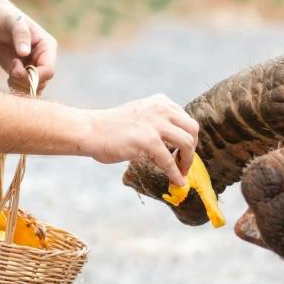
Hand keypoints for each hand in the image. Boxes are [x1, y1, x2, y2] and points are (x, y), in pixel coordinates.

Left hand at [0, 1, 58, 90]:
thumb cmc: (5, 18)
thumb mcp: (13, 22)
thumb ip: (21, 36)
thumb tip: (24, 52)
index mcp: (47, 46)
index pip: (48, 70)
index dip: (34, 76)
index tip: (16, 69)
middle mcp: (43, 59)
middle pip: (41, 82)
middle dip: (25, 81)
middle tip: (11, 70)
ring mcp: (34, 67)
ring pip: (34, 89)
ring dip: (21, 86)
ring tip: (10, 73)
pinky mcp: (23, 73)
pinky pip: (26, 89)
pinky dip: (17, 88)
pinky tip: (9, 78)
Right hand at [80, 94, 198, 184]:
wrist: (91, 130)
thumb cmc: (111, 127)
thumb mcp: (140, 116)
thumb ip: (157, 123)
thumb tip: (173, 144)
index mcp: (160, 102)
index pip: (186, 119)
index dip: (188, 138)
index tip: (183, 152)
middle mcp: (161, 109)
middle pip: (192, 129)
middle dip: (192, 148)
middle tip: (185, 163)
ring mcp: (156, 125)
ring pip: (186, 144)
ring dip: (187, 161)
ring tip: (181, 172)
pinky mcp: (149, 141)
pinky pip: (170, 161)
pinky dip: (176, 174)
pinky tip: (177, 182)